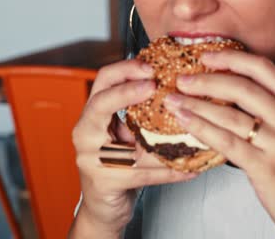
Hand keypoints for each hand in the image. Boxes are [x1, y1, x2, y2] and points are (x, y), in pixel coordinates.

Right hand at [70, 59, 196, 237]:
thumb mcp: (129, 135)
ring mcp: (90, 158)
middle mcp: (85, 133)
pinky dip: (168, 172)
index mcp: (93, 116)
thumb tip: (183, 94)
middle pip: (100, 101)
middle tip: (153, 83)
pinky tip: (189, 169)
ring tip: (184, 125)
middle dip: (127, 89)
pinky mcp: (103, 181)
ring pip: (125, 140)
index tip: (149, 67)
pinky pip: (141, 172)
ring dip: (159, 137)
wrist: (103, 207)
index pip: (102, 81)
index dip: (124, 70)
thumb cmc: (118, 166)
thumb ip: (144, 115)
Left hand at [164, 50, 274, 238]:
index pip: (263, 69)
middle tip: (183, 78)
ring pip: (231, 115)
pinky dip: (203, 129)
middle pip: (243, 87)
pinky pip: (228, 142)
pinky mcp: (267, 167)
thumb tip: (234, 94)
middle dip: (207, 79)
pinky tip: (187, 123)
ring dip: (197, 104)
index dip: (232, 57)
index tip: (208, 55)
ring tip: (175, 100)